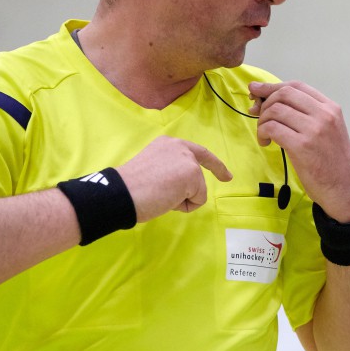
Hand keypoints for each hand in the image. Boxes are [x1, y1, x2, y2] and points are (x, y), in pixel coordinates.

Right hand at [116, 136, 231, 221]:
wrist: (122, 193)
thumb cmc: (131, 186)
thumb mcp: (153, 169)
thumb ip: (170, 170)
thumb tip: (182, 187)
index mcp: (168, 144)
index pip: (198, 153)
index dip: (214, 165)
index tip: (227, 176)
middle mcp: (181, 147)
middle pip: (198, 175)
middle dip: (194, 190)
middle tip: (184, 192)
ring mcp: (188, 161)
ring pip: (197, 190)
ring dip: (181, 200)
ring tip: (160, 196)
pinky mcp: (193, 176)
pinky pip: (198, 200)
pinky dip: (185, 206)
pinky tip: (166, 200)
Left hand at [248, 81, 349, 222]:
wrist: (344, 188)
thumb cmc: (332, 162)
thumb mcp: (327, 130)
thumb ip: (306, 115)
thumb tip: (269, 102)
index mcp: (330, 108)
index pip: (297, 86)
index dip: (272, 86)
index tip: (257, 92)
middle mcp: (324, 115)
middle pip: (284, 94)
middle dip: (265, 101)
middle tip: (257, 115)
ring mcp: (314, 130)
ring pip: (275, 110)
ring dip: (262, 121)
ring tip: (264, 134)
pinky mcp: (302, 146)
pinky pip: (272, 128)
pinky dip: (262, 133)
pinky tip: (266, 143)